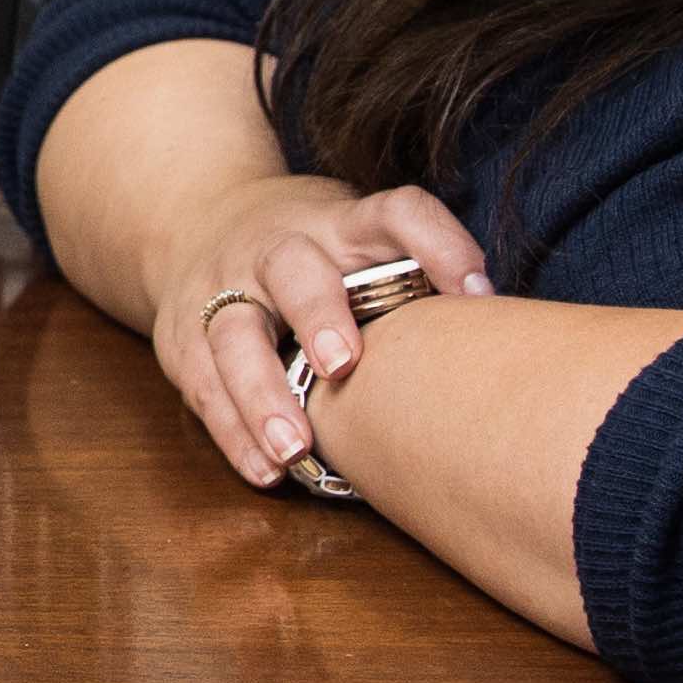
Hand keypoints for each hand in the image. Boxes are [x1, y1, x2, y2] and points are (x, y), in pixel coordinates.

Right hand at [155, 174, 491, 489]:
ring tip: (294, 446)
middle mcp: (277, 246)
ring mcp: (222, 288)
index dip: (438, 244)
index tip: (476, 291)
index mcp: (338, 221)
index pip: (396, 213)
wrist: (192, 220)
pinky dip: (232, 431)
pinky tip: (265, 469)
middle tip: (342, 365)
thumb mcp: (357, 236)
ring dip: (262, 393)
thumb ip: (413, 275)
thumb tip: (501, 339)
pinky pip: (202, 385)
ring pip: (233, 336)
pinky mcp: (181, 335)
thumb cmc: (311, 250)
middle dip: (316, 313)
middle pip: (294, 269)